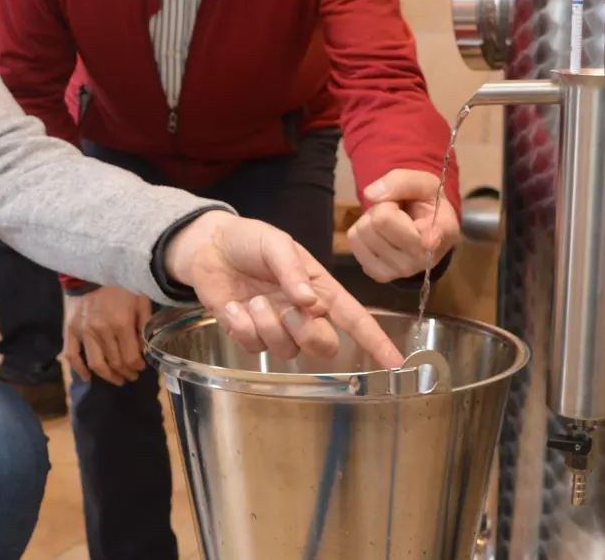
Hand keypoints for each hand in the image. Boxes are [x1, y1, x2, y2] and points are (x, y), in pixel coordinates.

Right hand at [65, 286, 152, 385]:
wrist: (93, 269)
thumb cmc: (121, 285)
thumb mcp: (140, 301)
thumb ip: (143, 327)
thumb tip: (145, 350)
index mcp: (121, 324)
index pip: (130, 358)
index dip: (138, 367)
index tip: (141, 368)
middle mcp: (101, 331)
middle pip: (115, 363)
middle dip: (126, 373)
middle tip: (132, 375)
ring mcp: (84, 332)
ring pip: (96, 364)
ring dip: (108, 376)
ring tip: (117, 379)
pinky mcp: (71, 329)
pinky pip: (72, 355)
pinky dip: (79, 370)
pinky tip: (88, 378)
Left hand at [164, 211, 405, 368]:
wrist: (208, 246)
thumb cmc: (250, 240)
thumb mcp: (275, 243)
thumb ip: (293, 270)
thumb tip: (311, 302)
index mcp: (319, 288)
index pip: (354, 318)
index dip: (375, 341)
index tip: (396, 363)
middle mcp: (302, 312)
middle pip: (324, 345)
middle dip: (310, 334)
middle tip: (288, 310)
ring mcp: (276, 326)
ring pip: (287, 350)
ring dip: (269, 326)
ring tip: (253, 300)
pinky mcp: (248, 333)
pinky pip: (254, 347)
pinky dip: (242, 327)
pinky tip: (231, 306)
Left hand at [348, 169, 460, 282]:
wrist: (424, 228)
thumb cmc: (426, 204)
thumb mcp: (423, 182)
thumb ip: (401, 181)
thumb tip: (370, 195)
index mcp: (443, 231)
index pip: (430, 236)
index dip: (428, 238)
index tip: (428, 241)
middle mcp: (424, 258)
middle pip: (380, 220)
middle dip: (383, 207)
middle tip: (398, 211)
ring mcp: (402, 271)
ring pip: (363, 231)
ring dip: (371, 219)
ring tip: (390, 222)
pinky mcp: (381, 275)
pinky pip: (354, 243)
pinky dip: (362, 232)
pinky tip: (381, 235)